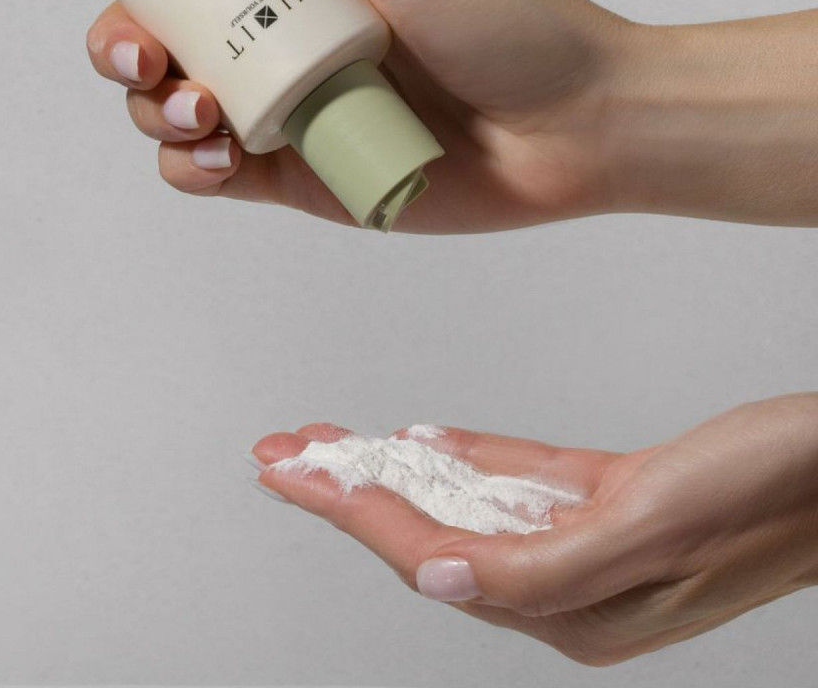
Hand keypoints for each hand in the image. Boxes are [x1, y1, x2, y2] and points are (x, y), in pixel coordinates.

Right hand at [0, 0, 631, 232]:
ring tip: (192, 107)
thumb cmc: (508, 18)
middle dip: (112, 40)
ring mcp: (278, 99)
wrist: (573, 126)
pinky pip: (207, 172)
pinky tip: (216, 153)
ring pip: (165, 105)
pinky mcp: (293, 169)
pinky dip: (190, 166)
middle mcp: (272, 27)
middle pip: (147, 28)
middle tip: (136, 50)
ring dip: (149, 108)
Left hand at [249, 394, 817, 664]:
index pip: (432, 555)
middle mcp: (568, 582)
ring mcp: (584, 538)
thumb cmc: (772, 493)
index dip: (356, 513)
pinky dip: (463, 463)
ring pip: (462, 502)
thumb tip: (446, 581)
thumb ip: (547, 570)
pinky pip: (513, 482)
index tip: (299, 475)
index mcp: (574, 606)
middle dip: (347, 489)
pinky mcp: (605, 498)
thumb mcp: (658, 528)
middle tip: (282, 454)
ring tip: (329, 444)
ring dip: (393, 470)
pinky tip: (420, 449)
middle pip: (429, 529)